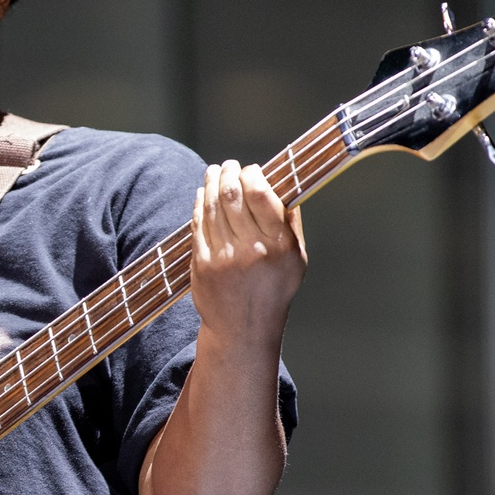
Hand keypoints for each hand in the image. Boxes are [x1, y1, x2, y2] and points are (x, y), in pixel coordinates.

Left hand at [189, 160, 305, 355]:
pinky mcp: (202, 264)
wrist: (244, 329)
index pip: (261, 194)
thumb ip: (290, 222)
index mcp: (278, 245)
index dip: (252, 174)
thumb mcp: (296, 259)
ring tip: (214, 172)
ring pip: (212, 206)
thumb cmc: (274, 290)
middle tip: (228, 165)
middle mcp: (251, 249)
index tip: (251, 169)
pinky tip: (202, 194)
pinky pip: (198, 224)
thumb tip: (282, 184)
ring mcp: (223, 257)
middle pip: (232, 195)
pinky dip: (199, 204)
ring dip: (211, 183)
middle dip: (228, 172)